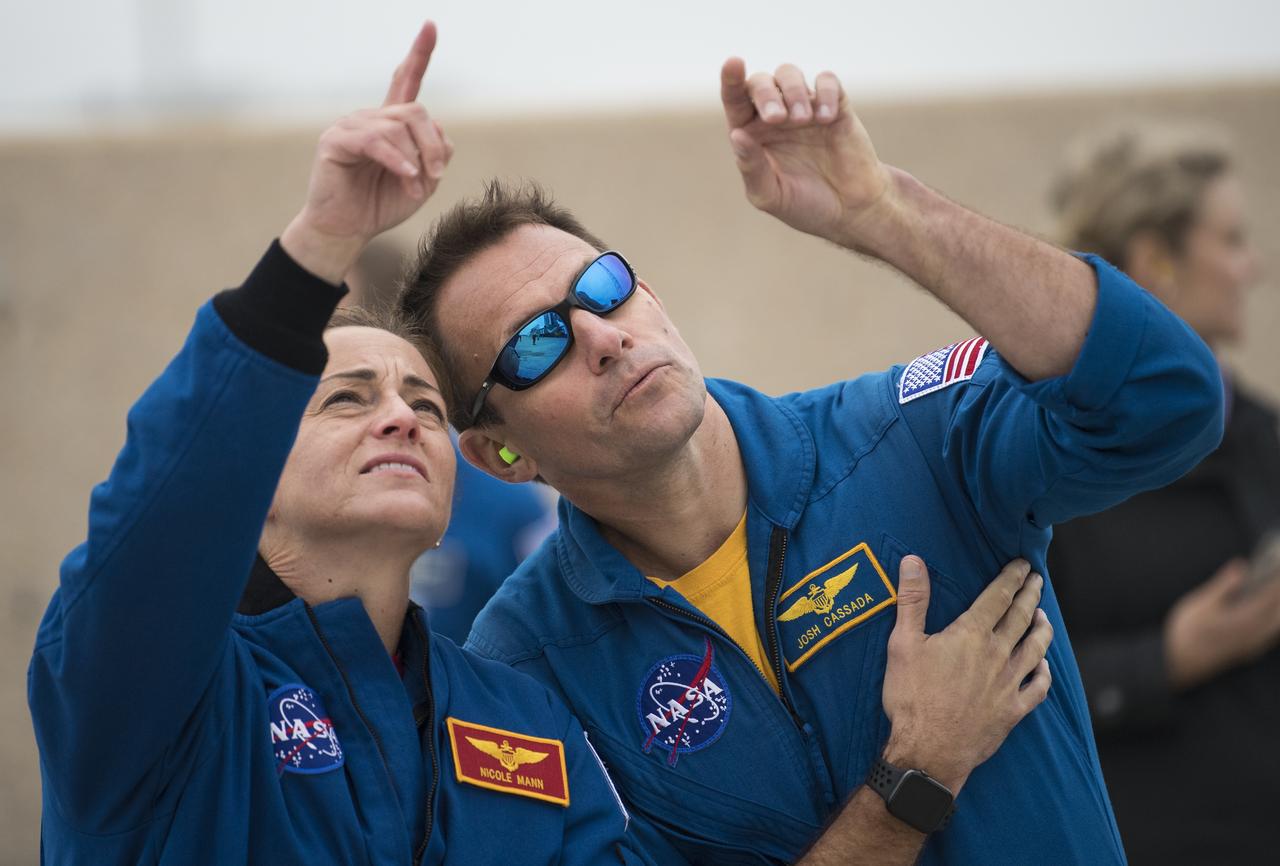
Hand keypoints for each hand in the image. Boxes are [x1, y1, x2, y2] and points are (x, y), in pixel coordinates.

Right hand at [281, 21, 454, 283]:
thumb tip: (436, 130)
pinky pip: (377, 141)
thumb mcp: (423, 182)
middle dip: (433, 145)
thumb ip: (435, 154)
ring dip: (416, 161)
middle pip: (416, 112)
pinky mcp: (337, 139)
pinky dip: (398, 160)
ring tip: (414, 187)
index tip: (431, 25)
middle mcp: (372, 117)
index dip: (419, 53)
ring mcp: (352, 125)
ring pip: (399, 126)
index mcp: (392, 124)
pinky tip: (407, 177)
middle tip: (435, 176)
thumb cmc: (382, 206)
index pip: (405, 80)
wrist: (349, 230)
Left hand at [719, 58, 892, 245]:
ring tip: (802, 119)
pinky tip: (827, 119)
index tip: (732, 63)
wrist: (850, 211)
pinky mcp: (835, 106)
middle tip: (777, 119)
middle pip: (760, 83)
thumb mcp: (770, 195)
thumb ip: (751, 168)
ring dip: (792, 91)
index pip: (735, 100)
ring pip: (789, 74)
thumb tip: (736, 135)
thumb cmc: (804, 205)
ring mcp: (805, 108)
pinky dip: (825, 93)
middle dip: (766, 94)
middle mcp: (774, 116)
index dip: (730, 80)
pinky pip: (827, 81)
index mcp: (752, 134)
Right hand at [880, 557, 1051, 792]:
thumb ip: (912, 600)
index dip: (1011, 578)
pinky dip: (1044, 674)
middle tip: (1038, 581)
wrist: (928, 751)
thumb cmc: (911, 697)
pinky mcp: (1012, 711)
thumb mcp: (902, 644)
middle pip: (1020, 618)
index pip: (997, 597)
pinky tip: (1044, 666)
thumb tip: (913, 561)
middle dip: (1030, 595)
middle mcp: (996, 655)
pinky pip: (1038, 689)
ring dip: (1042, 629)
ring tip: (1043, 616)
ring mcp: (1008, 684)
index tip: (1023, 565)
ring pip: (1035, 649)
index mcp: (970, 635)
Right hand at [1164, 558, 1279, 689]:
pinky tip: (1268, 613)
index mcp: (1245, 619)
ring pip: (1277, 623)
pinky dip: (1274, 619)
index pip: (1271, 596)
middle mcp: (1255, 633)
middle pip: (1279, 611)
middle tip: (1277, 576)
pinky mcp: (1250, 650)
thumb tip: (1241, 566)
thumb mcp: (1200, 604)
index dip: (1278, 580)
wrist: (1178, 662)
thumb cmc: (1186, 632)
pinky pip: (1271, 633)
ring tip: (1273, 591)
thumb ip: (1223, 586)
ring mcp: (1254, 644)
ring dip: (1278, 607)